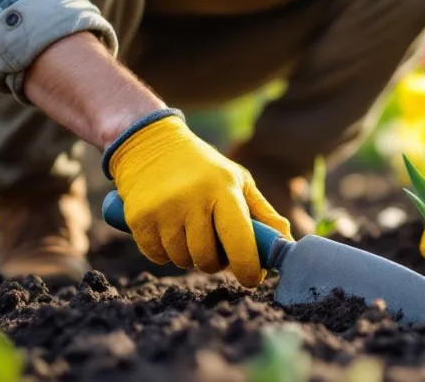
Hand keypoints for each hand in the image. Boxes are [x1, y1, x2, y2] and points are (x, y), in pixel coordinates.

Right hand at [106, 112, 292, 286]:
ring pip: (182, 260)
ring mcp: (163, 209)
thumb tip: (285, 243)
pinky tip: (168, 231)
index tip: (253, 279)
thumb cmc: (204, 169)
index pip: (239, 239)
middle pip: (208, 258)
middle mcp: (193, 198)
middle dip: (215, 261)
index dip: (248, 267)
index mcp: (223, 188)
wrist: (152, 146)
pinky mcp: (139, 218)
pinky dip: (165, 253)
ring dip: (189, 257)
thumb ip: (262, 213)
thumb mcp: (237, 181)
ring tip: (190, 233)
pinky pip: (158, 257)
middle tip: (214, 245)